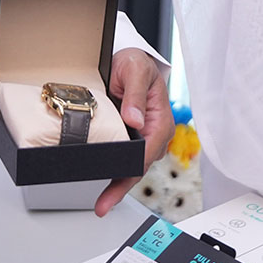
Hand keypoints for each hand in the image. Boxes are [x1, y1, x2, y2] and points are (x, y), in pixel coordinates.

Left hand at [94, 47, 173, 216]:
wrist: (126, 58)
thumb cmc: (134, 62)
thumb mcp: (135, 70)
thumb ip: (135, 95)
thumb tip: (135, 120)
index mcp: (160, 120)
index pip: (147, 153)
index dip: (131, 171)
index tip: (118, 183)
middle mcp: (154, 133)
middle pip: (139, 166)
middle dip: (122, 187)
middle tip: (103, 204)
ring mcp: (143, 137)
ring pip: (132, 167)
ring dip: (118, 184)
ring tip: (102, 203)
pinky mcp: (131, 137)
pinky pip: (124, 158)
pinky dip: (115, 172)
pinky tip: (104, 185)